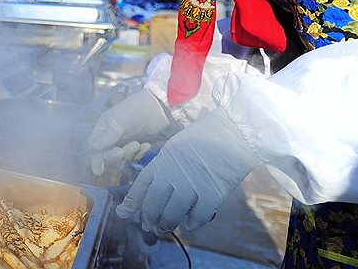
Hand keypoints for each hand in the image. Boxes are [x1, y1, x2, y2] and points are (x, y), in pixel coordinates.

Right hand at [87, 88, 171, 176]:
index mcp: (103, 129)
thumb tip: (94, 147)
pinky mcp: (137, 146)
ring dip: (129, 152)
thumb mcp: (118, 122)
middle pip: (107, 154)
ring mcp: (124, 142)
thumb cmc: (134, 110)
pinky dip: (140, 153)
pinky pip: (135, 156)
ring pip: (122, 157)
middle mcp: (111, 137)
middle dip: (113, 155)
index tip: (98, 169)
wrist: (158, 108)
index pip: (94, 146)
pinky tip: (146, 145)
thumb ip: (107, 136)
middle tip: (120, 152)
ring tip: (138, 144)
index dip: (95, 158)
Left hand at [116, 110, 258, 232]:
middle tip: (148, 226)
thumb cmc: (206, 136)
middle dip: (149, 217)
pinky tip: (190, 224)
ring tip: (165, 227)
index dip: (132, 201)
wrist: (233, 130)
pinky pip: (198, 216)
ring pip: (172, 213)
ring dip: (167, 223)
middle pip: (153, 203)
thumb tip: (160, 187)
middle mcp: (172, 174)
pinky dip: (193, 223)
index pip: (142, 184)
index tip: (124, 212)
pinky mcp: (211, 193)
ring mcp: (191, 185)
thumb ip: (167, 166)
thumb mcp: (178, 146)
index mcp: (163, 160)